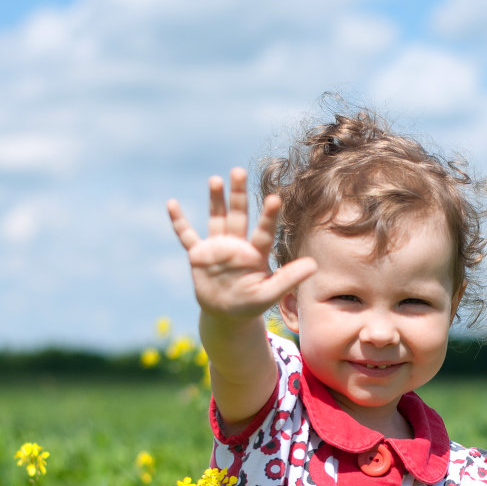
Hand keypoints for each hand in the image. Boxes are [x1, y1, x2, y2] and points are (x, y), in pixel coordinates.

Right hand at [168, 168, 315, 318]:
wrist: (226, 314)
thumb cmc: (251, 304)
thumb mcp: (270, 293)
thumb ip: (289, 278)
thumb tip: (314, 265)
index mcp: (255, 253)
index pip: (264, 231)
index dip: (268, 216)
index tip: (275, 198)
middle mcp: (237, 245)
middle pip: (238, 215)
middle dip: (238, 194)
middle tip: (239, 171)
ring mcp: (217, 247)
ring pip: (216, 219)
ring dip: (215, 200)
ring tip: (215, 179)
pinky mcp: (199, 255)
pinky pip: (186, 235)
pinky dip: (179, 222)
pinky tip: (172, 204)